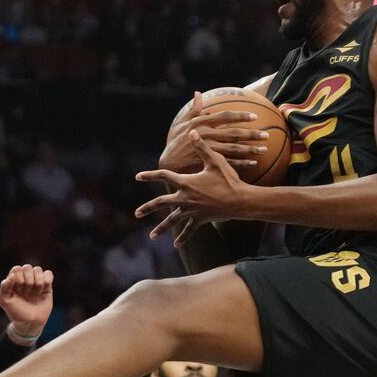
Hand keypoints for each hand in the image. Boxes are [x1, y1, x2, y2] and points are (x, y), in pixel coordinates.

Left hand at [0, 264, 53, 338]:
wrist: (30, 323)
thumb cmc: (16, 312)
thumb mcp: (5, 301)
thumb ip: (4, 287)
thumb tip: (12, 275)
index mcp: (14, 281)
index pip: (17, 269)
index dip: (18, 278)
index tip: (18, 290)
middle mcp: (25, 279)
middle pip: (28, 267)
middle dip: (27, 280)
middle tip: (27, 292)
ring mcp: (36, 282)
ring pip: (38, 269)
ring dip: (37, 281)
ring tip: (36, 292)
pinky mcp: (47, 286)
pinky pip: (48, 274)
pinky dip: (47, 279)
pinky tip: (43, 289)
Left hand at [135, 133, 255, 244]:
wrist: (240, 201)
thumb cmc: (228, 179)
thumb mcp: (215, 161)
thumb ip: (202, 147)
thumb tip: (192, 131)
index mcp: (186, 183)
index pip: (163, 176)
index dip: (150, 175)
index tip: (137, 176)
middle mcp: (185, 198)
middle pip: (162, 203)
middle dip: (148, 208)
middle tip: (137, 214)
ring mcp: (192, 211)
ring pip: (173, 221)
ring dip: (161, 228)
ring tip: (152, 236)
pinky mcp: (201, 220)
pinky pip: (189, 230)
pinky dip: (183, 237)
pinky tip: (176, 245)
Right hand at [160, 91, 271, 174]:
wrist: (168, 164)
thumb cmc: (175, 142)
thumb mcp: (181, 124)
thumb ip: (193, 109)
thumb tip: (198, 93)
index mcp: (201, 124)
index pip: (225, 116)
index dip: (241, 116)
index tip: (255, 117)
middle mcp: (206, 135)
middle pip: (234, 134)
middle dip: (252, 134)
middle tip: (266, 135)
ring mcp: (208, 150)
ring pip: (234, 149)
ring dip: (251, 150)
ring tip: (264, 149)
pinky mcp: (209, 162)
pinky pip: (229, 163)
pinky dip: (242, 163)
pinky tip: (254, 163)